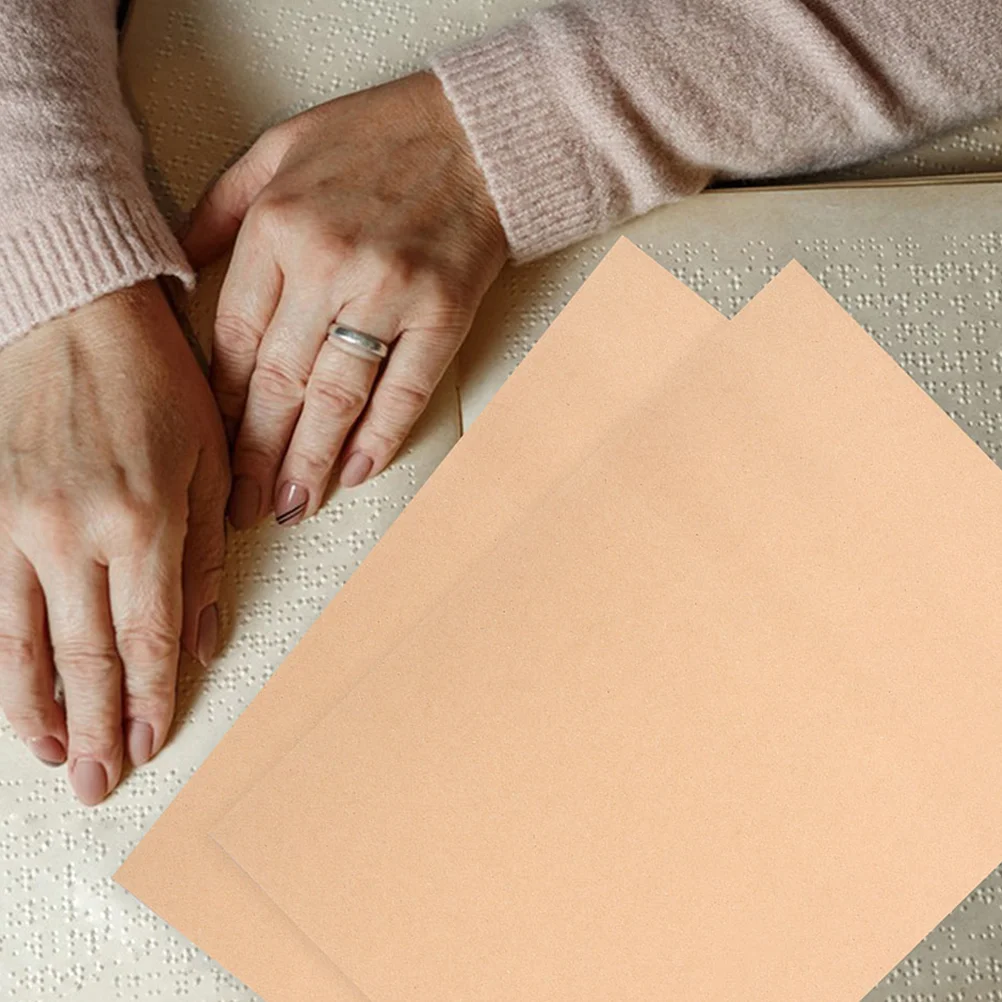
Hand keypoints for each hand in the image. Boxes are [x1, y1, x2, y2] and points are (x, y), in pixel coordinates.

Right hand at [0, 283, 228, 803]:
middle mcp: (76, 533)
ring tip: (58, 759)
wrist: (75, 314)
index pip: (149, 635)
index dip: (153, 698)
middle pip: (88, 654)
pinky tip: (14, 695)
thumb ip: (207, 555)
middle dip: (100, 725)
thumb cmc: (157, 383)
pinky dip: (4, 657)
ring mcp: (21, 525)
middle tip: (103, 785)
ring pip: (27, 641)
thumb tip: (207, 638)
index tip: (155, 744)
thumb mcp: (210, 461)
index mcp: (146, 520)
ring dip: (42, 710)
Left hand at [183, 70, 506, 527]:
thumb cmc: (377, 138)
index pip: (236, 341)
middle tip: (244, 507)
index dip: (225, 407)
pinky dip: (381, 438)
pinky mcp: (444, 313)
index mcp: (278, 227)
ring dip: (310, 462)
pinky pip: (405, 390)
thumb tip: (178, 268)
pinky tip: (357, 474)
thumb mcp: (276, 150)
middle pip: (280, 383)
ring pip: (337, 398)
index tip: (216, 449)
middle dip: (257, 456)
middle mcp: (330, 265)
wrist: (476, 134)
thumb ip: (220, 210)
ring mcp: (391, 292)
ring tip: (291, 506)